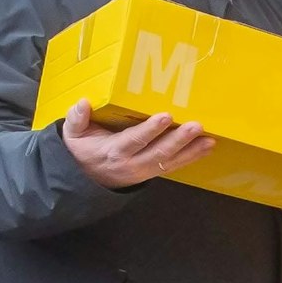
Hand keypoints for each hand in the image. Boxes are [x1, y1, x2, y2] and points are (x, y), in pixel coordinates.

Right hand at [61, 99, 213, 188]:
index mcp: (113, 151)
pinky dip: (191, 158)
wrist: (83, 180)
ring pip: (169, 162)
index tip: (165, 116)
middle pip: (157, 153)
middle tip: (196, 126)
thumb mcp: (72, 135)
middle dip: (178, 140)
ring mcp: (143, 171)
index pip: (134, 140)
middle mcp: (131, 163)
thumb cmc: (81, 150)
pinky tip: (206, 148)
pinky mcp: (151, 173)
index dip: (150, 130)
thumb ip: (76, 118)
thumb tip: (82, 102)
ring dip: (191, 151)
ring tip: (209, 140)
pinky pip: (173, 166)